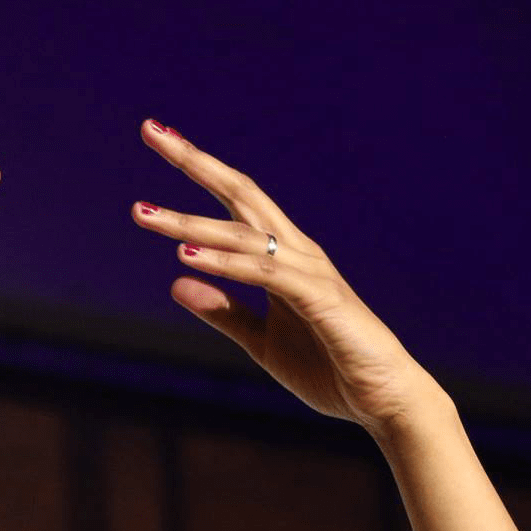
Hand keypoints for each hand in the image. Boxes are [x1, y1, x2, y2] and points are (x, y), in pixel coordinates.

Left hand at [130, 122, 447, 435]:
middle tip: (150, 130)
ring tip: (145, 214)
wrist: (385, 401)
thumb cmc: (330, 368)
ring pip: (244, 234)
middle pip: (240, 194)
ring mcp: (310, 273)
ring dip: (192, 224)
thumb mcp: (261, 342)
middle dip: (195, 161)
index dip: (198, 169)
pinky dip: (227, 264)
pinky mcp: (321, 300)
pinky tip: (189, 256)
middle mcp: (296, 253)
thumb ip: (224, 311)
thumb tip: (176, 282)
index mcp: (282, 258)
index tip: (160, 137)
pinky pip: (266, 274)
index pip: (234, 203)